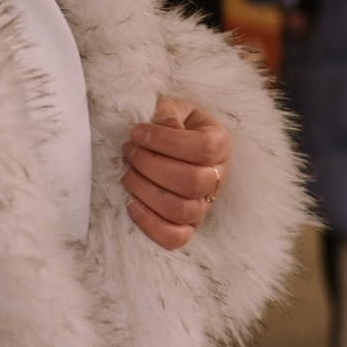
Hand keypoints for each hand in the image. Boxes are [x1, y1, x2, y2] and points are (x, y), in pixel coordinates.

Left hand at [122, 98, 229, 250]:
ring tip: (127, 173)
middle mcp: (217, 177)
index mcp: (219, 143)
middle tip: (129, 152)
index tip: (137, 132)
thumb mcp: (173, 108)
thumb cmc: (172, 125)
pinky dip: (151, 224)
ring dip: (146, 191)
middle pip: (192, 182)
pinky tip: (131, 203)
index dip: (166, 141)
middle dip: (151, 165)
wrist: (173, 147)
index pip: (203, 148)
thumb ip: (168, 111)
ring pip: (182, 210)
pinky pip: (176, 238)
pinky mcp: (189, 226)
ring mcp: (205, 205)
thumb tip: (168, 124)